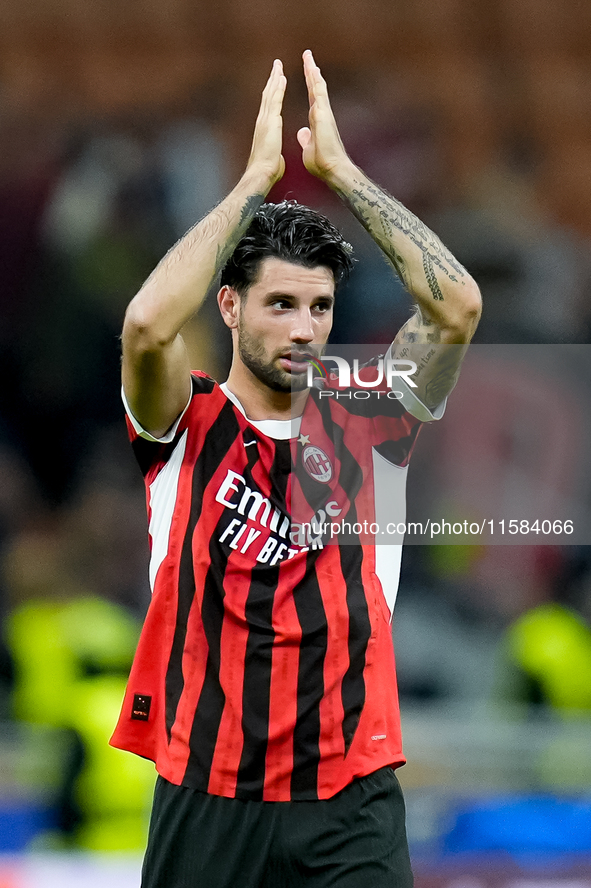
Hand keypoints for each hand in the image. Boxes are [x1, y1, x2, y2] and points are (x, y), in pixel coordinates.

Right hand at [246, 59, 286, 186]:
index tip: (277, 82)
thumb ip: (273, 151)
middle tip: (276, 66)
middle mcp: (262, 121)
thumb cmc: (267, 170)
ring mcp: (265, 120)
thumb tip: (275, 156)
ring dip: (274, 79)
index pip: (269, 106)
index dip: (272, 93)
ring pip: (270, 94)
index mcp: (264, 129)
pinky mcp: (270, 122)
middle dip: (272, 80)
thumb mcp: (272, 157)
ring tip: (279, 66)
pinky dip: (278, 88)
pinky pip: (275, 101)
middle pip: (267, 95)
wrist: (261, 174)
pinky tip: (281, 77)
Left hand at [297, 50, 350, 182]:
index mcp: (317, 121)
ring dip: (313, 71)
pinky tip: (313, 69)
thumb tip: (302, 132)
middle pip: (315, 88)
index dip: (308, 84)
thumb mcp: (309, 148)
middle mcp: (321, 113)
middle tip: (307, 56)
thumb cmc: (322, 162)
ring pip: (318, 87)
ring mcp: (324, 112)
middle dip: (311, 72)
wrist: (332, 169)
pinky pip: (319, 93)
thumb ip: (307, 138)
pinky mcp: (324, 114)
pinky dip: (316, 80)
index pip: (311, 98)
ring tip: (308, 57)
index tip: (306, 72)